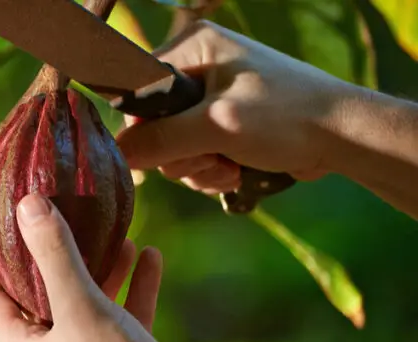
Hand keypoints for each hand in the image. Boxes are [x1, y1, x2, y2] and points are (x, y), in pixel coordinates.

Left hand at [0, 194, 197, 341]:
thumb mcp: (80, 305)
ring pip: (83, 307)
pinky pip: (118, 320)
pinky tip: (149, 256)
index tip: (0, 222)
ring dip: (97, 270)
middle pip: (37, 298)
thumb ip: (53, 254)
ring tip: (114, 233)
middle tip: (57, 218)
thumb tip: (26, 205)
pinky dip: (129, 289)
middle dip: (52, 256)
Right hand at [115, 20, 359, 193]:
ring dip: (197, 168)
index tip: (168, 151)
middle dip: (180, 154)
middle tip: (213, 159)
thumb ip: (161, 140)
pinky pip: (193, 156)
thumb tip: (116, 154)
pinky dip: (210, 171)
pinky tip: (235, 172)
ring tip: (230, 168)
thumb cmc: (287, 117)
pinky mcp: (223, 126)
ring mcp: (210, 100)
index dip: (143, 130)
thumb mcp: (218, 126)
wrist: (346, 137)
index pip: (136, 92)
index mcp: (192, 47)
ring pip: (172, 148)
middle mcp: (197, 68)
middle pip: (152, 126)